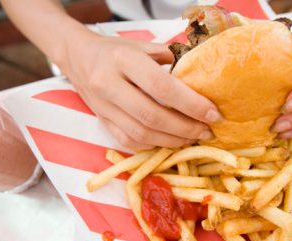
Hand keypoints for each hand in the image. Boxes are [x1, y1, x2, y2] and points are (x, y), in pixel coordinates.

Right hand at [59, 31, 220, 149]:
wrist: (77, 57)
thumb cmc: (115, 51)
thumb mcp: (141, 46)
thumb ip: (168, 60)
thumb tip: (197, 81)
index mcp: (123, 60)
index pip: (162, 87)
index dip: (191, 104)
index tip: (213, 113)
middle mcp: (109, 85)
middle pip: (152, 116)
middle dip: (186, 128)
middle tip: (207, 131)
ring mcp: (103, 107)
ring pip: (141, 134)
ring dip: (172, 141)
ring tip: (193, 138)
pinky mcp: (101, 122)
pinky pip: (129, 141)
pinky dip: (154, 144)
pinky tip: (170, 141)